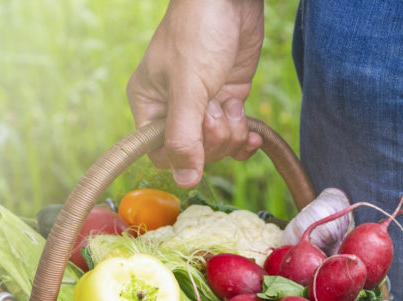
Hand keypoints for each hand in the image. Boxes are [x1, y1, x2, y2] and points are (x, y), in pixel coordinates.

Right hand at [127, 0, 264, 186]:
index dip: (182, 155)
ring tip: (231, 103)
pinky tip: (253, 134)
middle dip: (213, 138)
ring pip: (218, 147)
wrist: (230, 0)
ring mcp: (202, 107)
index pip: (159, 154)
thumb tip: (184, 181)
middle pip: (193, 154)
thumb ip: (184, 136)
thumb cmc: (198, 32)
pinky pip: (235, 136)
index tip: (198, 138)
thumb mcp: (188, 87)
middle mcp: (173, 109)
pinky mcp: (227, 101)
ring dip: (231, 132)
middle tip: (216, 109)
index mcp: (149, 104)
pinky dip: (245, 139)